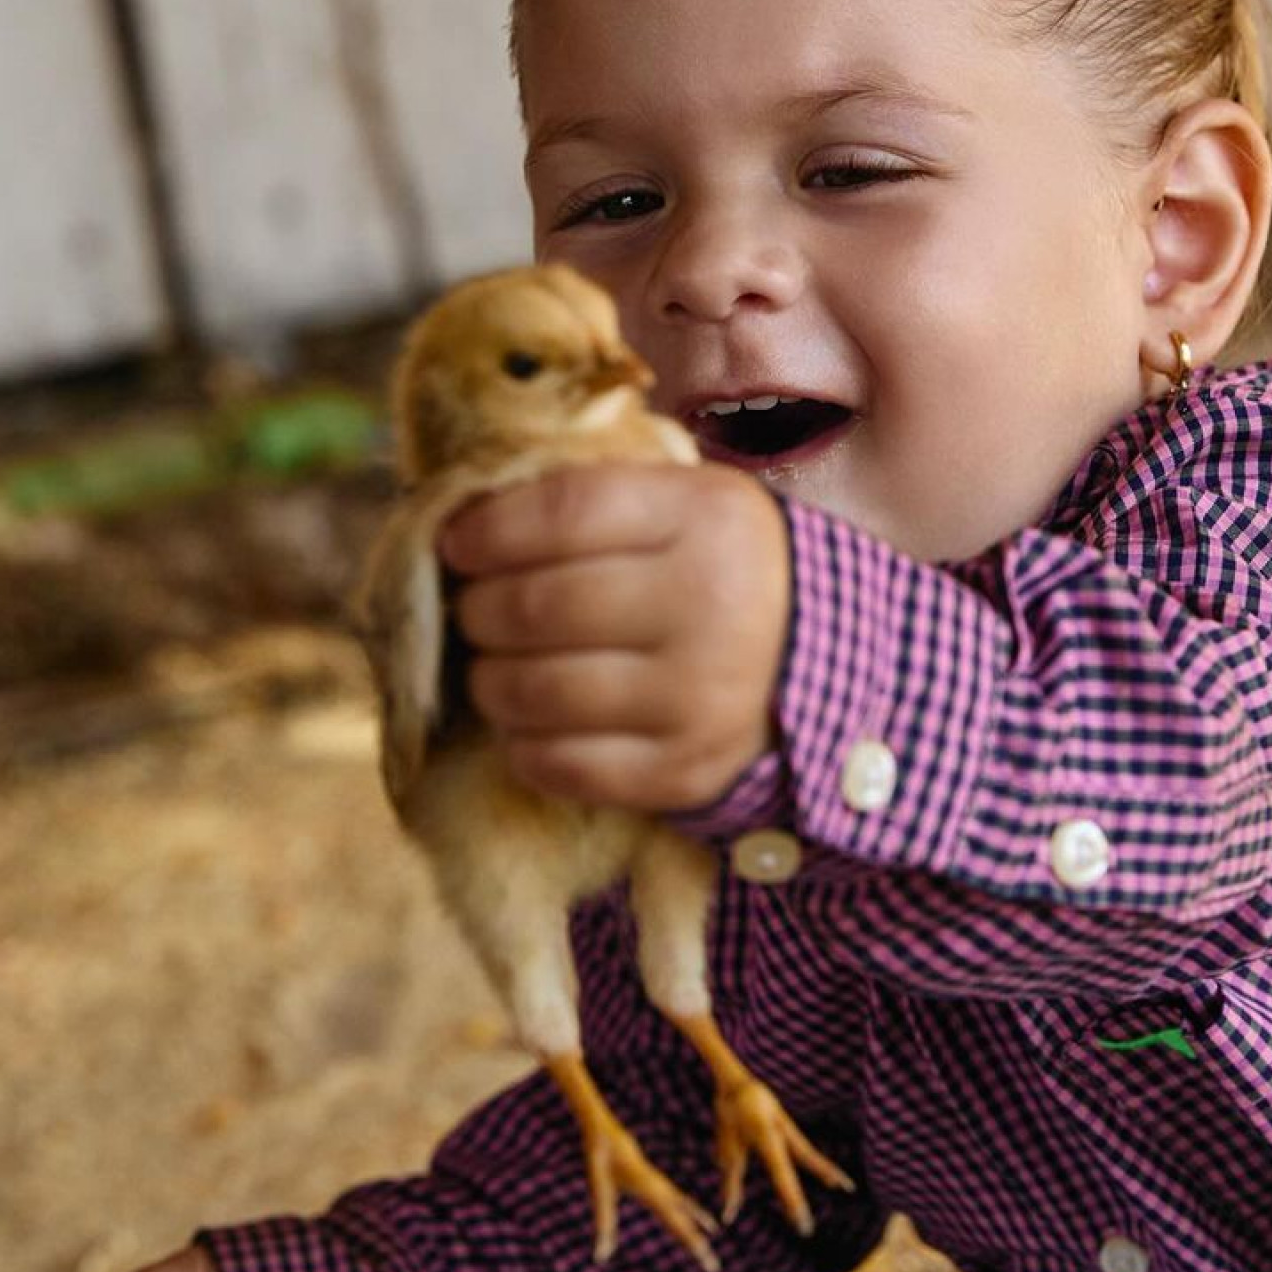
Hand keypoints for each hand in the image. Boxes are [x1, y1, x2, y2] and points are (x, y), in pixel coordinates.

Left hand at [442, 461, 790, 810]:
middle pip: (537, 605)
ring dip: (491, 680)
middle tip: (476, 613)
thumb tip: (460, 522)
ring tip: (498, 669)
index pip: (563, 514)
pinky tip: (532, 725)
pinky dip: (525, 746)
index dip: (488, 530)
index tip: (458, 546)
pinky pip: (562, 764)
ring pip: (537, 690)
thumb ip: (590, 500)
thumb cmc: (719, 571)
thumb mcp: (683, 505)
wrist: (813, 663)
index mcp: (708, 518)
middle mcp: (712, 604)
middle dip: (479, 610)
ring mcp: (702, 696)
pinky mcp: (686, 771)